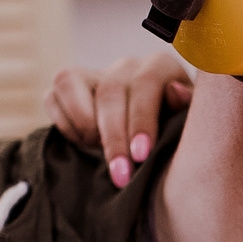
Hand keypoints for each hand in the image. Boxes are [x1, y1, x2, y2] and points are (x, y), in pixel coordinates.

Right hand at [45, 53, 193, 185]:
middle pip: (110, 91)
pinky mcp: (67, 86)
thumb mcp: (189, 126)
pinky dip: (66, 125)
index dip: (142, 120)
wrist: (153, 144)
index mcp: (160, 67)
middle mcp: (127, 66)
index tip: (141, 155)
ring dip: (84, 126)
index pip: (146, 83)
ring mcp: (94, 73)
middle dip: (114, 138)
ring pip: (70, 82)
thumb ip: (186, 111)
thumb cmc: (176, 136)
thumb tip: (176, 93)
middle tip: (121, 176)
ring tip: (102, 154)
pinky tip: (87, 144)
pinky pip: (53, 97)